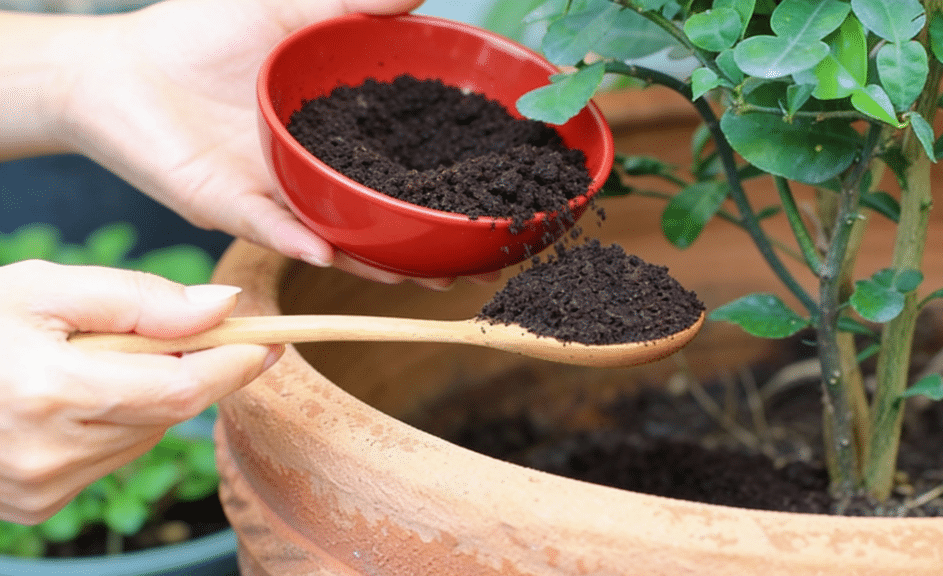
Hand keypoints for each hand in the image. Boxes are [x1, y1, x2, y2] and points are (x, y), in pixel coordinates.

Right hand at [0, 260, 279, 523]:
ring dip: (151, 397)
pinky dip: (118, 423)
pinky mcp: (37, 504)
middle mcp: (47, 453)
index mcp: (49, 392)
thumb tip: (223, 307)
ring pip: (146, 436)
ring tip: (101, 362)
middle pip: (169, 415)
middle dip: (193, 371)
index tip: (270, 342)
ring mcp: (40, 488)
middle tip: (192, 334)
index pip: (181, 390)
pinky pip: (112, 457)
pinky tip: (78, 398)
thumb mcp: (47, 287)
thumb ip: (140, 299)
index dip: (234, 366)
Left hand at [56, 0, 486, 289]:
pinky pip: (267, 227)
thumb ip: (354, 3)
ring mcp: (274, 198)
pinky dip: (296, 240)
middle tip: (473, 267)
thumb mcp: (289, 7)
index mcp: (337, 138)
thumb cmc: (199, 35)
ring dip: (377, 260)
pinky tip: (326, 251)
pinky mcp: (226, 205)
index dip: (446, 188)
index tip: (494, 203)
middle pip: (381, 220)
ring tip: (420, 275)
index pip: (402, 170)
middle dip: (425, 248)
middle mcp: (314, 177)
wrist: (114, 69)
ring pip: (336, 238)